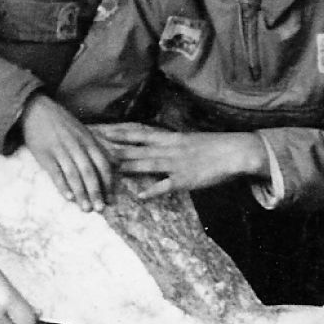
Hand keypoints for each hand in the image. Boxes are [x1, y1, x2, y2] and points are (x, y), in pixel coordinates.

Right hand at [20, 93, 115, 211]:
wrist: (36, 109)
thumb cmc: (62, 123)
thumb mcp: (84, 132)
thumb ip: (100, 148)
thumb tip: (117, 164)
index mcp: (88, 141)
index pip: (102, 164)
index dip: (108, 183)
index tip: (111, 199)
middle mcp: (76, 146)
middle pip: (89, 172)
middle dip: (96, 192)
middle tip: (100, 209)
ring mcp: (60, 150)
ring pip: (73, 174)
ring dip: (81, 193)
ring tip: (86, 208)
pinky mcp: (44, 154)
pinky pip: (55, 172)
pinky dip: (62, 185)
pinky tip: (68, 197)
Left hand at [95, 122, 268, 194]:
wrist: (236, 151)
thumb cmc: (211, 147)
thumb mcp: (184, 142)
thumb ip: (163, 145)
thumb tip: (144, 147)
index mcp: (167, 137)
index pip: (134, 130)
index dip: (113, 129)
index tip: (93, 128)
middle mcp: (167, 147)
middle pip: (133, 145)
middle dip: (109, 144)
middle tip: (87, 143)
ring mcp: (176, 163)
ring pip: (145, 162)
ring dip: (124, 164)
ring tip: (103, 165)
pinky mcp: (187, 179)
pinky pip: (168, 185)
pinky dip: (154, 190)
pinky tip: (139, 196)